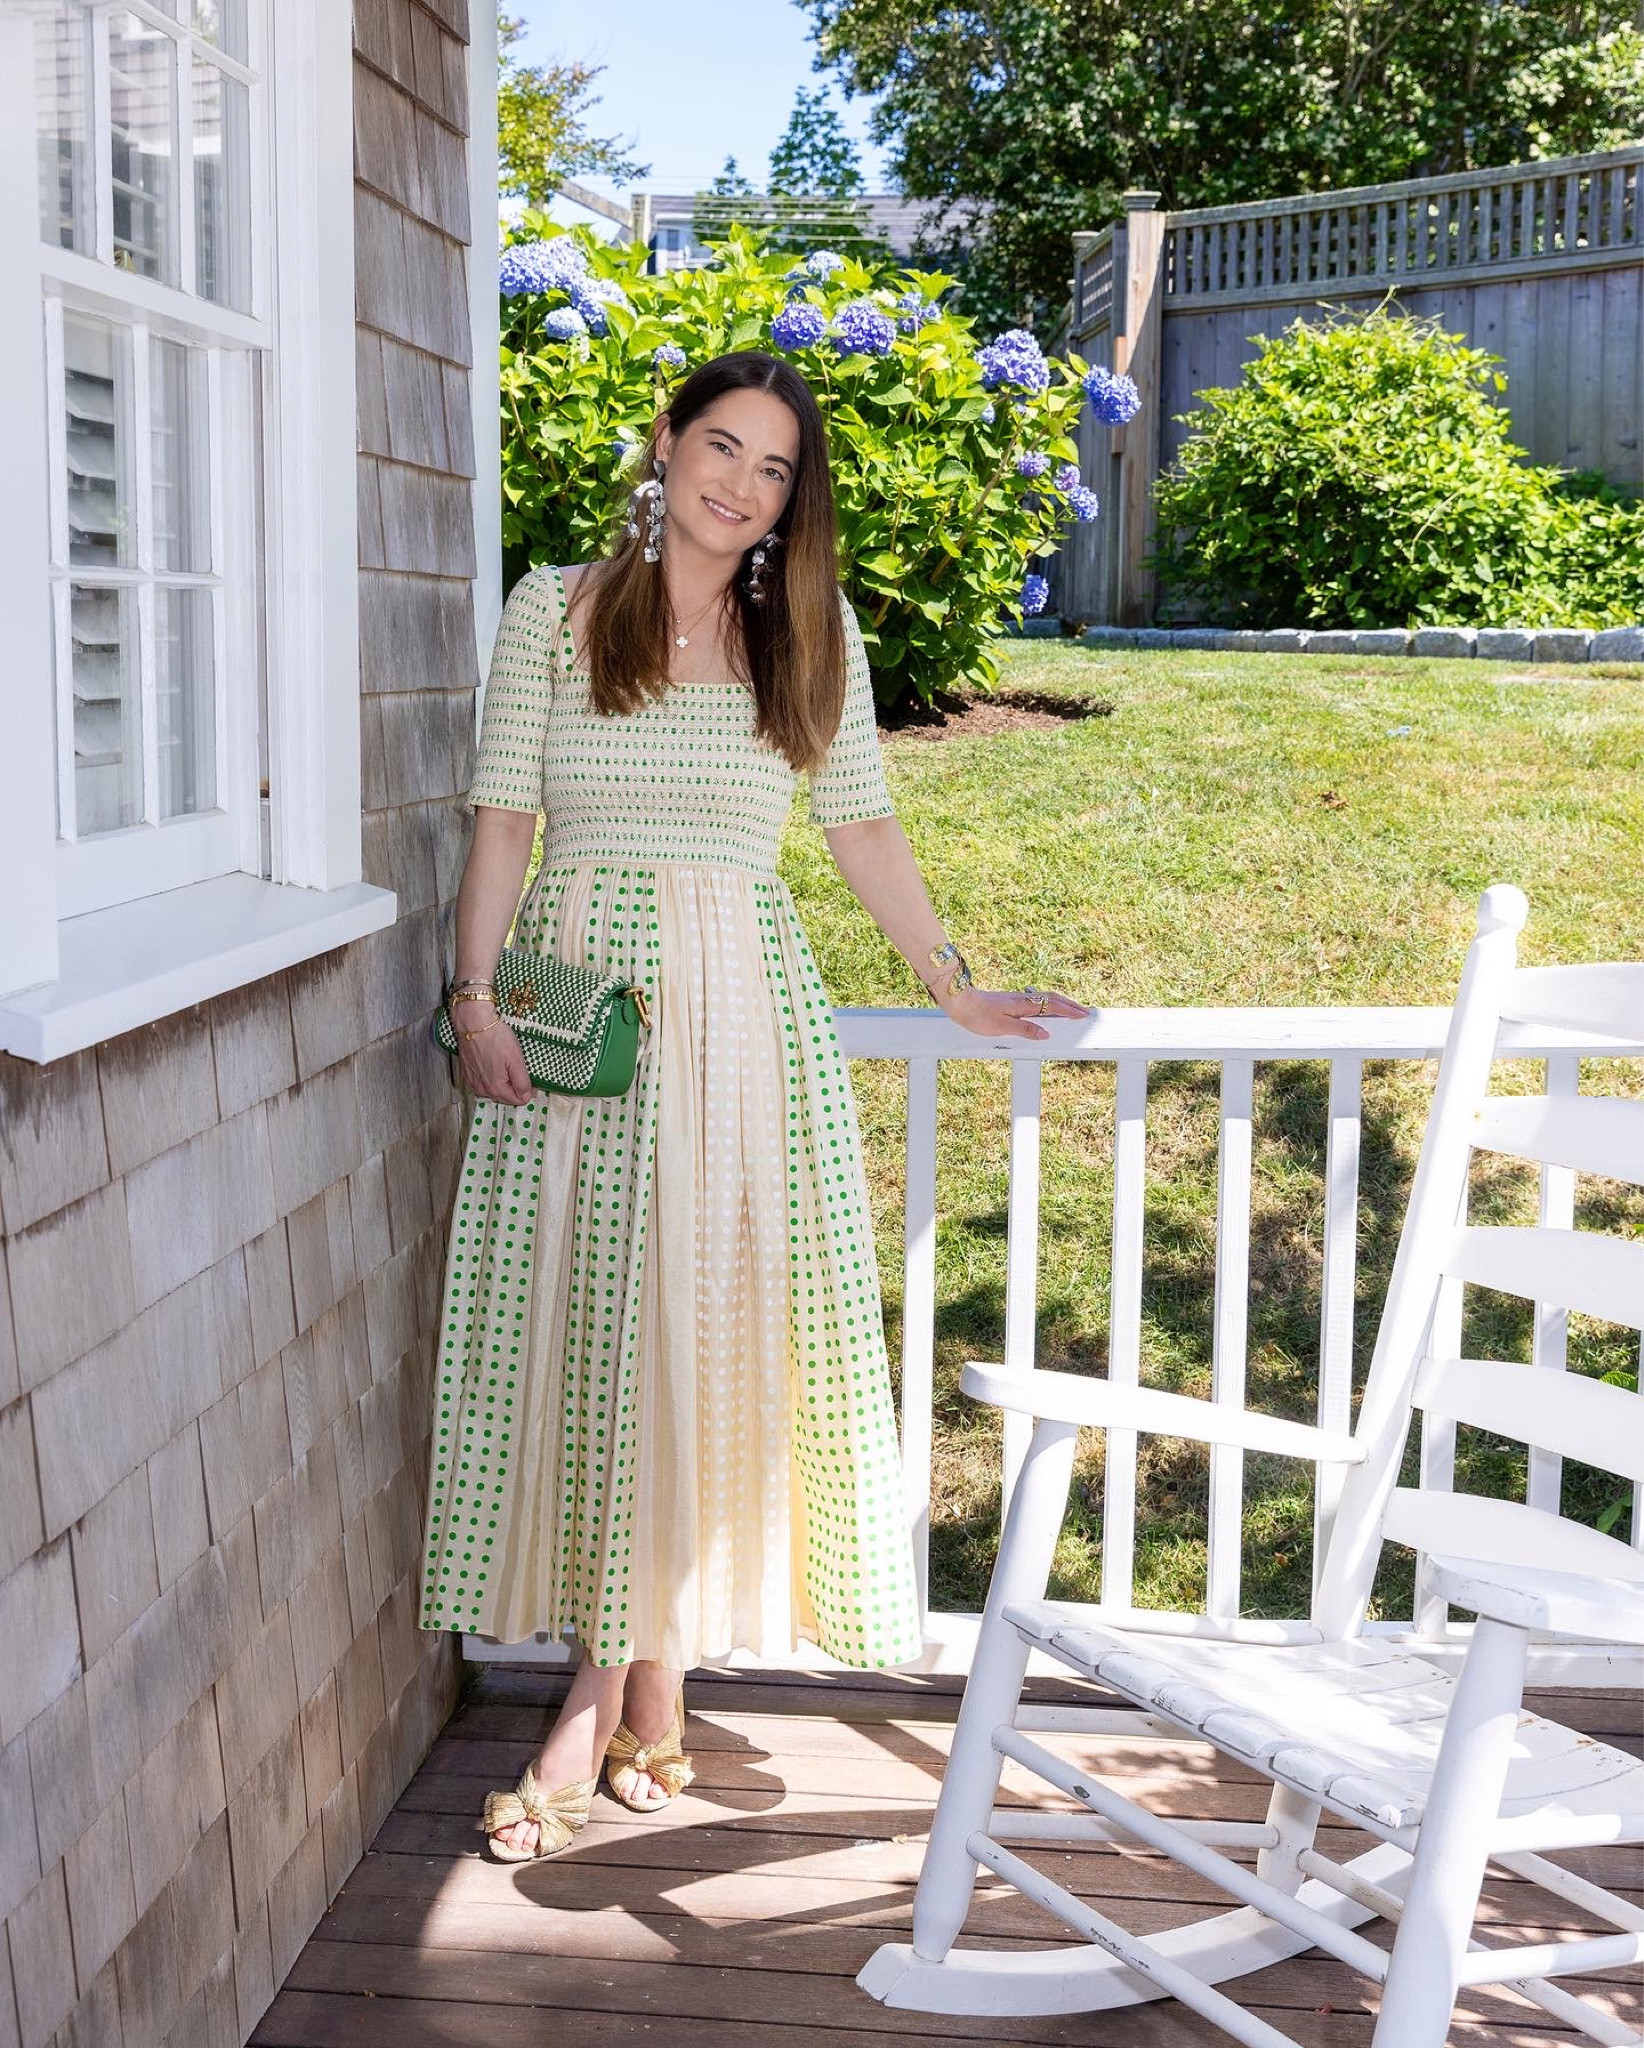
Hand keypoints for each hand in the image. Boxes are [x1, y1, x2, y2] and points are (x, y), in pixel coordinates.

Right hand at [453, 1002, 533, 1104]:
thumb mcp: (516, 1060)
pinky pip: (483, 1081)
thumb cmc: (495, 1037)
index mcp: (496, 1088)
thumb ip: (522, 1082)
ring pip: (493, 1089)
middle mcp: (482, 1089)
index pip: (518, 1100)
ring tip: (506, 1064)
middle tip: (519, 1068)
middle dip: (515, 1087)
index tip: (531, 1078)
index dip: (528, 1090)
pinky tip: (493, 1063)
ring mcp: (473, 1081)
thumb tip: (526, 1095)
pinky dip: (490, 1075)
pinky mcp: (467, 1072)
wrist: (473, 1023)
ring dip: (502, 1082)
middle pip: (505, 1096)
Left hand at [934, 980, 1090, 1040]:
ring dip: (1060, 1003)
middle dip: (1070, 1005)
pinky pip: (1035, 1001)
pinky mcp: (1010, 1001)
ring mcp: (1016, 1000)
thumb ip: (1025, 1030)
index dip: (1069, 1011)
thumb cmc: (976, 1015)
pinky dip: (1047, 1004)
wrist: (958, 1001)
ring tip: (1072, 1009)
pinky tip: (1046, 1008)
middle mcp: (1022, 1000)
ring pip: (1044, 999)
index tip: (1084, 1015)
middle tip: (1085, 1012)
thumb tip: (1046, 1034)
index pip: (1052, 1007)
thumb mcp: (1001, 1027)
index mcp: (1022, 1005)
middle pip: (1052, 1000)